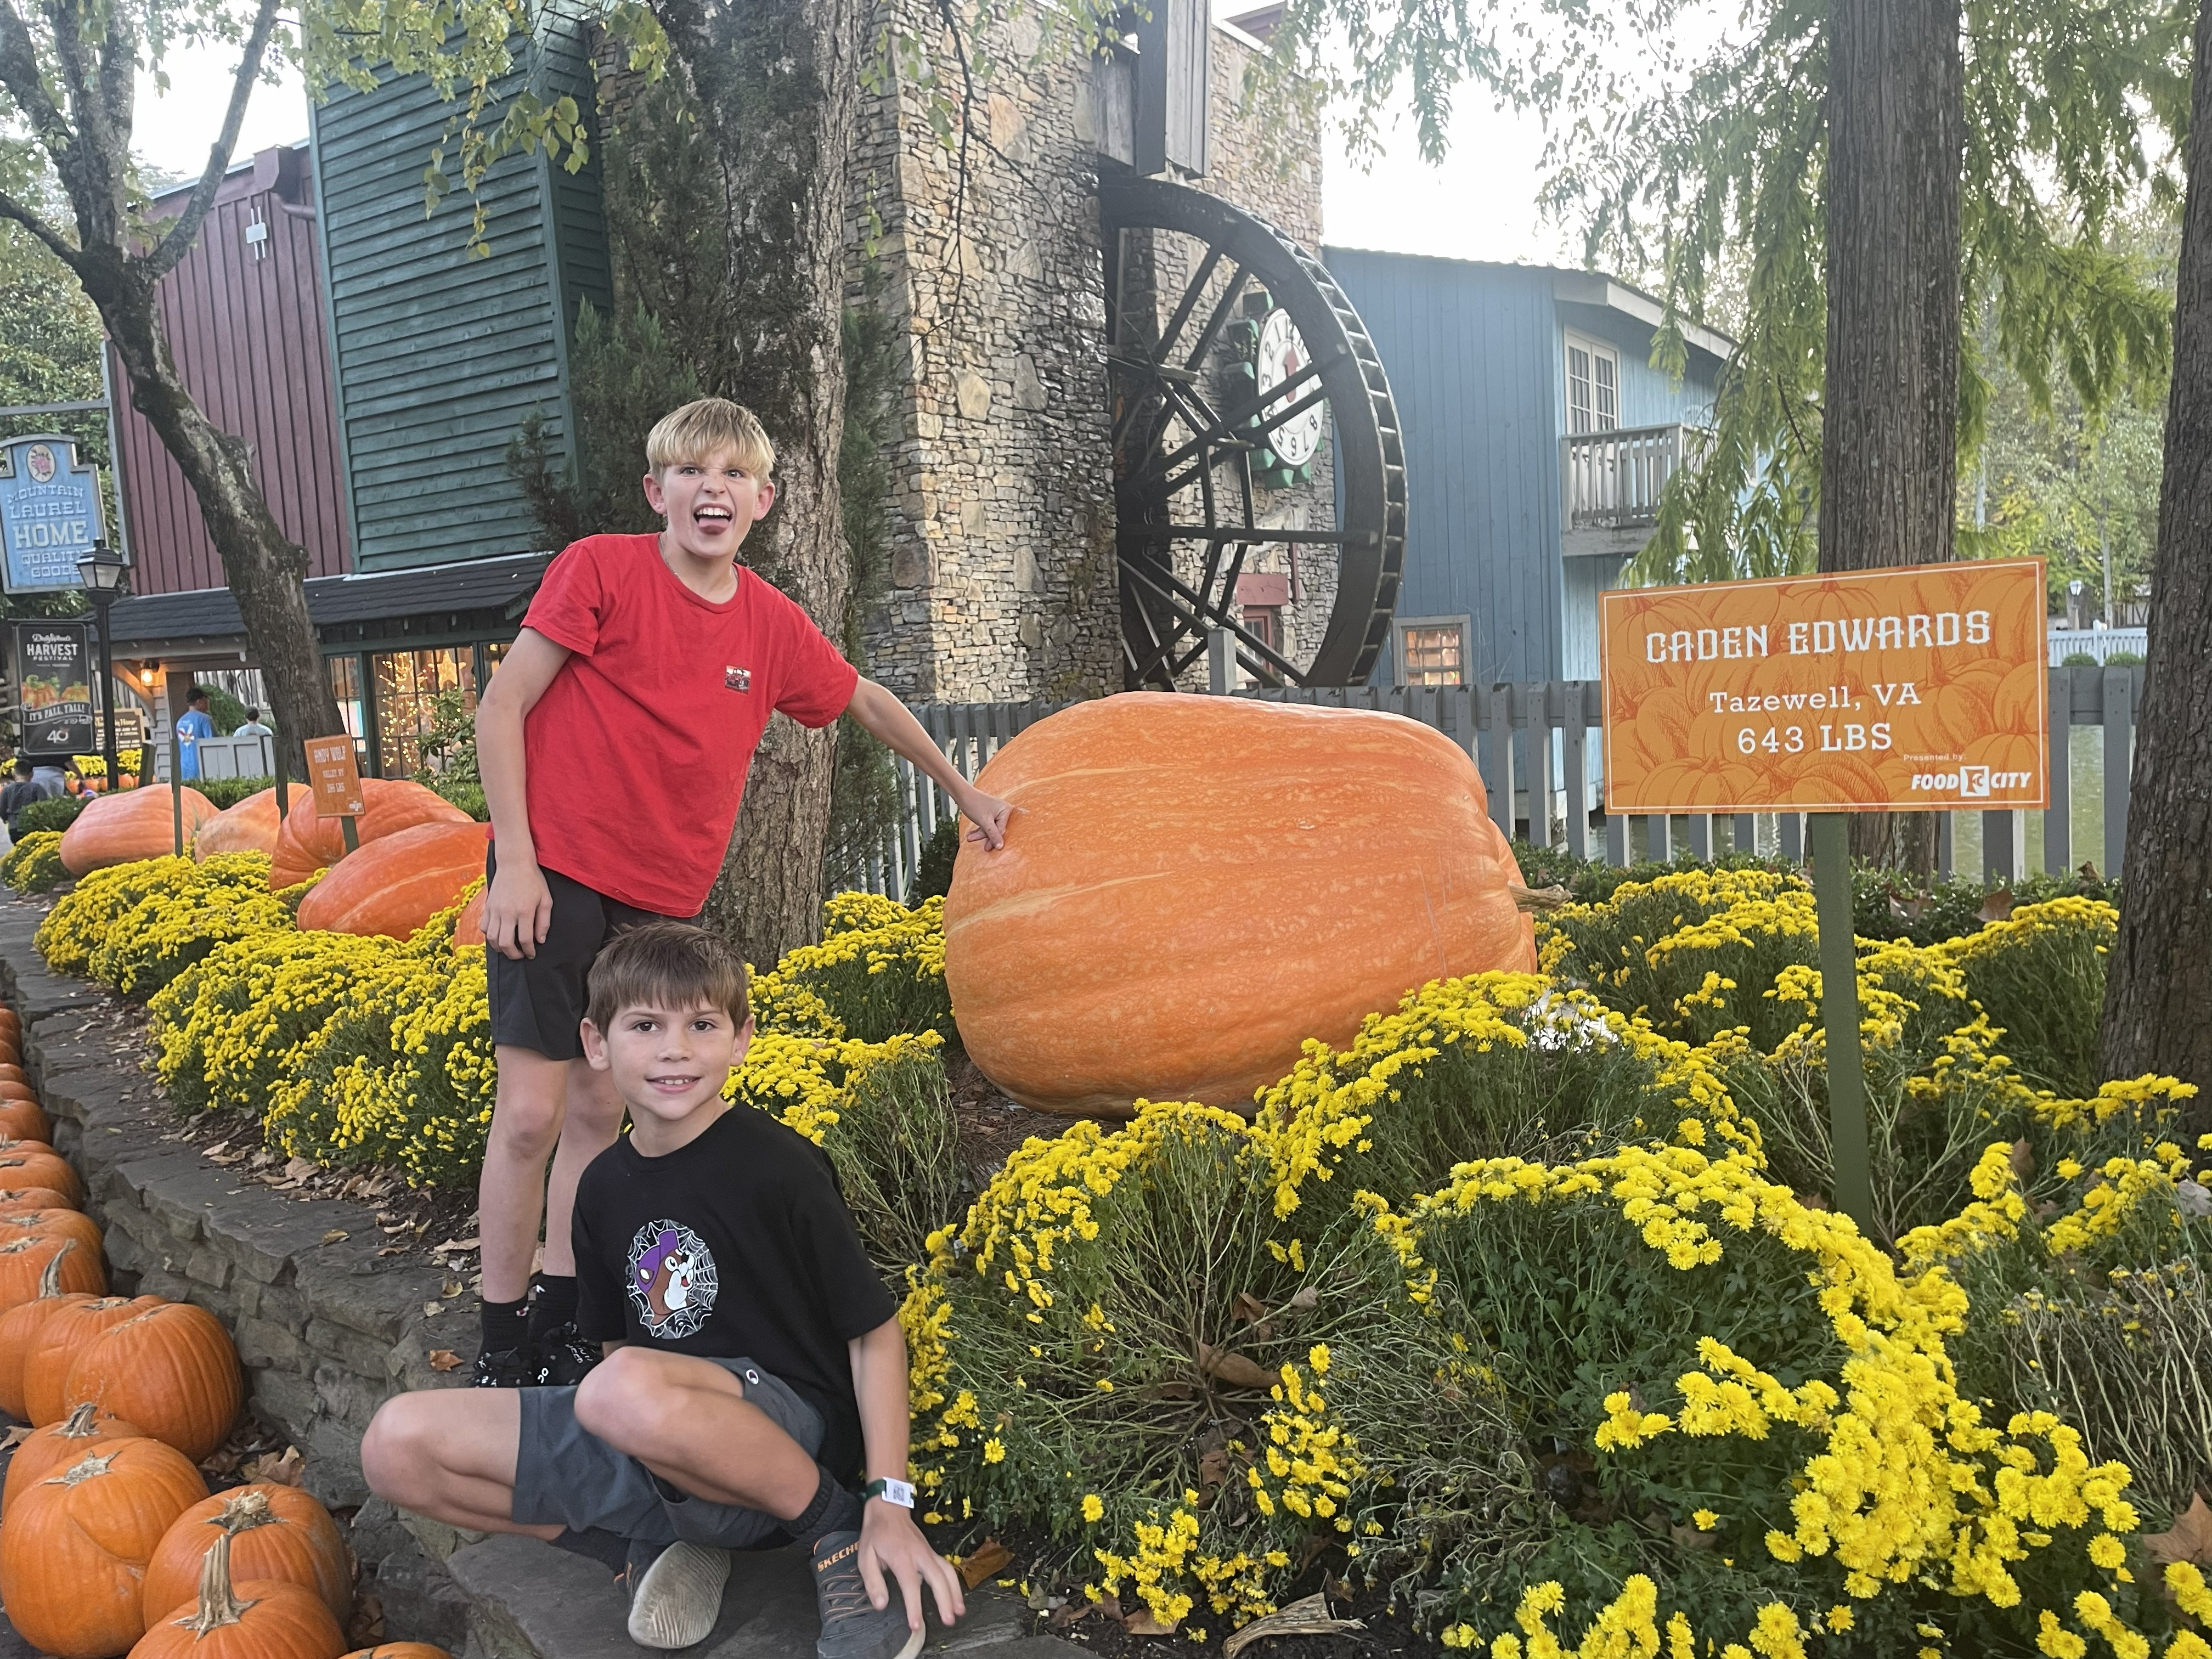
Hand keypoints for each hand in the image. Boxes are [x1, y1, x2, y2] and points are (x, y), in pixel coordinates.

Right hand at [483, 856, 552, 959]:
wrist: (514, 863)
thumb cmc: (533, 881)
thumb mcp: (546, 899)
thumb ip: (544, 922)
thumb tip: (540, 940)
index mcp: (524, 911)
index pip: (525, 940)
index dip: (529, 951)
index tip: (532, 954)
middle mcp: (507, 912)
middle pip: (506, 943)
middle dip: (513, 955)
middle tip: (520, 955)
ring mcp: (495, 910)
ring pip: (492, 938)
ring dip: (500, 948)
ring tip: (509, 949)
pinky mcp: (487, 907)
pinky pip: (484, 928)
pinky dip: (489, 936)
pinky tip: (498, 936)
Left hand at [856, 1498, 964, 1632]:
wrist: (888, 1507)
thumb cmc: (876, 1533)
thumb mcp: (865, 1556)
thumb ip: (873, 1581)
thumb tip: (881, 1605)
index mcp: (901, 1557)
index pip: (911, 1586)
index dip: (914, 1607)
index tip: (916, 1626)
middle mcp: (919, 1555)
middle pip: (937, 1579)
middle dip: (945, 1600)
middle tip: (948, 1621)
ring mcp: (928, 1552)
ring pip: (947, 1572)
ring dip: (955, 1592)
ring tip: (959, 1611)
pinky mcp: (931, 1551)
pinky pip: (947, 1566)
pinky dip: (954, 1581)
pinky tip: (956, 1594)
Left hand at [956, 785, 1013, 849]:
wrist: (962, 794)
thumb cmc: (974, 805)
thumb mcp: (984, 822)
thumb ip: (993, 835)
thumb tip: (1000, 847)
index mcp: (1006, 810)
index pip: (1001, 829)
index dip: (993, 839)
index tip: (987, 848)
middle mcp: (1003, 810)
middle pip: (996, 829)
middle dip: (984, 836)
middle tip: (975, 842)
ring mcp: (997, 812)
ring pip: (990, 828)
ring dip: (979, 834)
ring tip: (969, 838)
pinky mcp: (990, 814)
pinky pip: (987, 825)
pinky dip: (979, 830)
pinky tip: (971, 835)